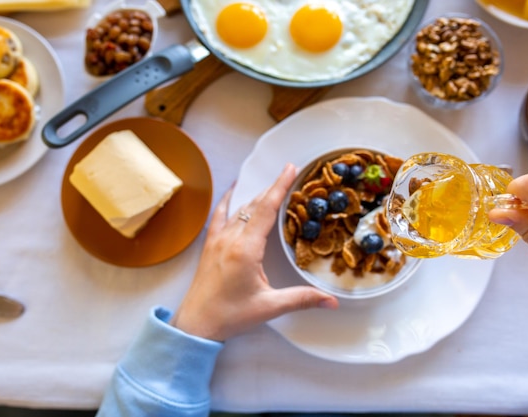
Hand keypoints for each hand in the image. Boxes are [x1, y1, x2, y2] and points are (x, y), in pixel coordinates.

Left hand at [171, 164, 338, 340]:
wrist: (196, 324)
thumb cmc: (229, 315)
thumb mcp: (269, 307)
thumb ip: (302, 299)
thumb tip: (331, 301)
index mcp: (245, 249)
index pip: (266, 210)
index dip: (279, 187)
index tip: (290, 169)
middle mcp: (230, 239)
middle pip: (255, 205)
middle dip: (273, 188)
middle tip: (290, 175)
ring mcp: (217, 240)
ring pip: (240, 209)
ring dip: (257, 196)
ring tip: (272, 186)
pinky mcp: (210, 245)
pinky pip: (219, 215)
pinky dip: (229, 201)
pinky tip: (233, 191)